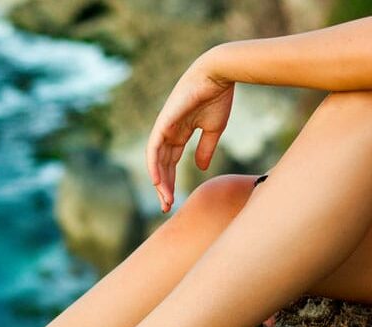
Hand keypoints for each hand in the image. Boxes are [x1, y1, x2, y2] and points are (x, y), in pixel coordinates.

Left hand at [146, 54, 234, 212]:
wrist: (218, 75)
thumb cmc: (218, 97)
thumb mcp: (214, 129)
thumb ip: (205, 148)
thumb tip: (200, 168)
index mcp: (180, 133)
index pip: (171, 162)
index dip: (171, 181)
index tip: (173, 200)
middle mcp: (169, 132)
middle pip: (162, 165)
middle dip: (164, 187)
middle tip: (166, 207)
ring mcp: (164, 126)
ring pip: (156, 160)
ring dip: (159, 181)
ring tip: (164, 199)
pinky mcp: (164, 122)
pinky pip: (154, 147)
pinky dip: (153, 164)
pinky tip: (156, 181)